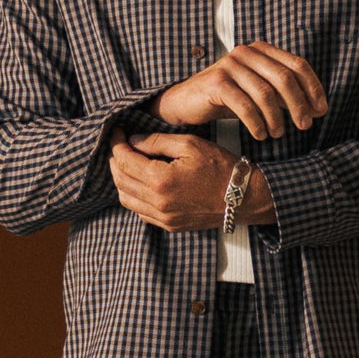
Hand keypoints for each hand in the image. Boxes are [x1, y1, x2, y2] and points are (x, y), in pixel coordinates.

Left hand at [109, 131, 271, 231]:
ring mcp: (163, 217)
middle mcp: (158, 202)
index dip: (116, 143)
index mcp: (160, 180)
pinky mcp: (169, 225)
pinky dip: (133, 196)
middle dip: (115, 160)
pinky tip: (140, 183)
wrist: (243, 198)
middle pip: (120, 180)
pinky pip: (139, 212)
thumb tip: (133, 140)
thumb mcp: (190, 145)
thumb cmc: (220, 167)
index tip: (117, 131)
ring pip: (126, 198)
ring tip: (127, 163)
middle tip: (119, 145)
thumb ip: (157, 141)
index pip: (124, 160)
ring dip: (121, 179)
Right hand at [155, 42, 327, 139]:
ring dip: (277, 118)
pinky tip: (261, 135)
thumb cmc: (226, 99)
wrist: (186, 102)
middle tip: (305, 126)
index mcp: (261, 50)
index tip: (321, 110)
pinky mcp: (216, 83)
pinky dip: (257, 123)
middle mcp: (247, 52)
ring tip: (278, 134)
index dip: (313, 87)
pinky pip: (244, 105)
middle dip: (299, 104)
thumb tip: (317, 109)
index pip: (297, 64)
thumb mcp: (258, 93)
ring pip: (265, 93)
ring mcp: (230, 66)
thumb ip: (284, 95)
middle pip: (285, 78)